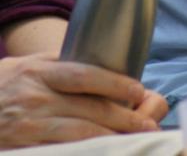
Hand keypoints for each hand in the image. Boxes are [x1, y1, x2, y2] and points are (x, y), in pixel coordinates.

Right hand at [0, 53, 167, 147]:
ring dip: (110, 138)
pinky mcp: (26, 149)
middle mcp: (36, 99)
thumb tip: (98, 65)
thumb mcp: (28, 65)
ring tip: (133, 139)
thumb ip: (59, 65)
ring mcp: (30, 127)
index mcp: (40, 72)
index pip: (84, 76)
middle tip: (147, 121)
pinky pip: (60, 152)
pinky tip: (102, 153)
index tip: (138, 90)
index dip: (114, 83)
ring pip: (79, 135)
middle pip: (88, 108)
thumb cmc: (3, 84)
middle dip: (122, 116)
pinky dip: (84, 153)